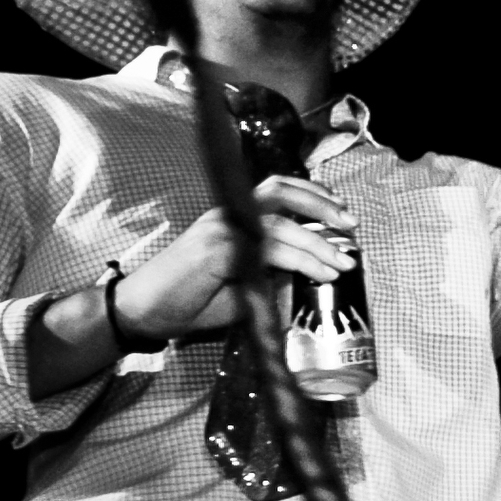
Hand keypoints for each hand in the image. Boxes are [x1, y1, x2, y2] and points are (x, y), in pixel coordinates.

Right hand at [118, 176, 352, 344]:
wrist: (148, 311)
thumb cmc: (195, 299)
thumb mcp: (246, 282)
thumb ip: (274, 270)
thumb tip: (312, 267)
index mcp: (232, 217)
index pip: (274, 189)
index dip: (310, 192)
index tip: (341, 208)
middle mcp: (227, 215)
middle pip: (280, 191)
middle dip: (322, 204)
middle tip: (352, 225)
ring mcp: (221, 229)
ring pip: (281, 224)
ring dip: (319, 242)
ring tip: (345, 262)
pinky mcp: (218, 249)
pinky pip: (269, 249)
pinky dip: (302, 260)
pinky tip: (322, 272)